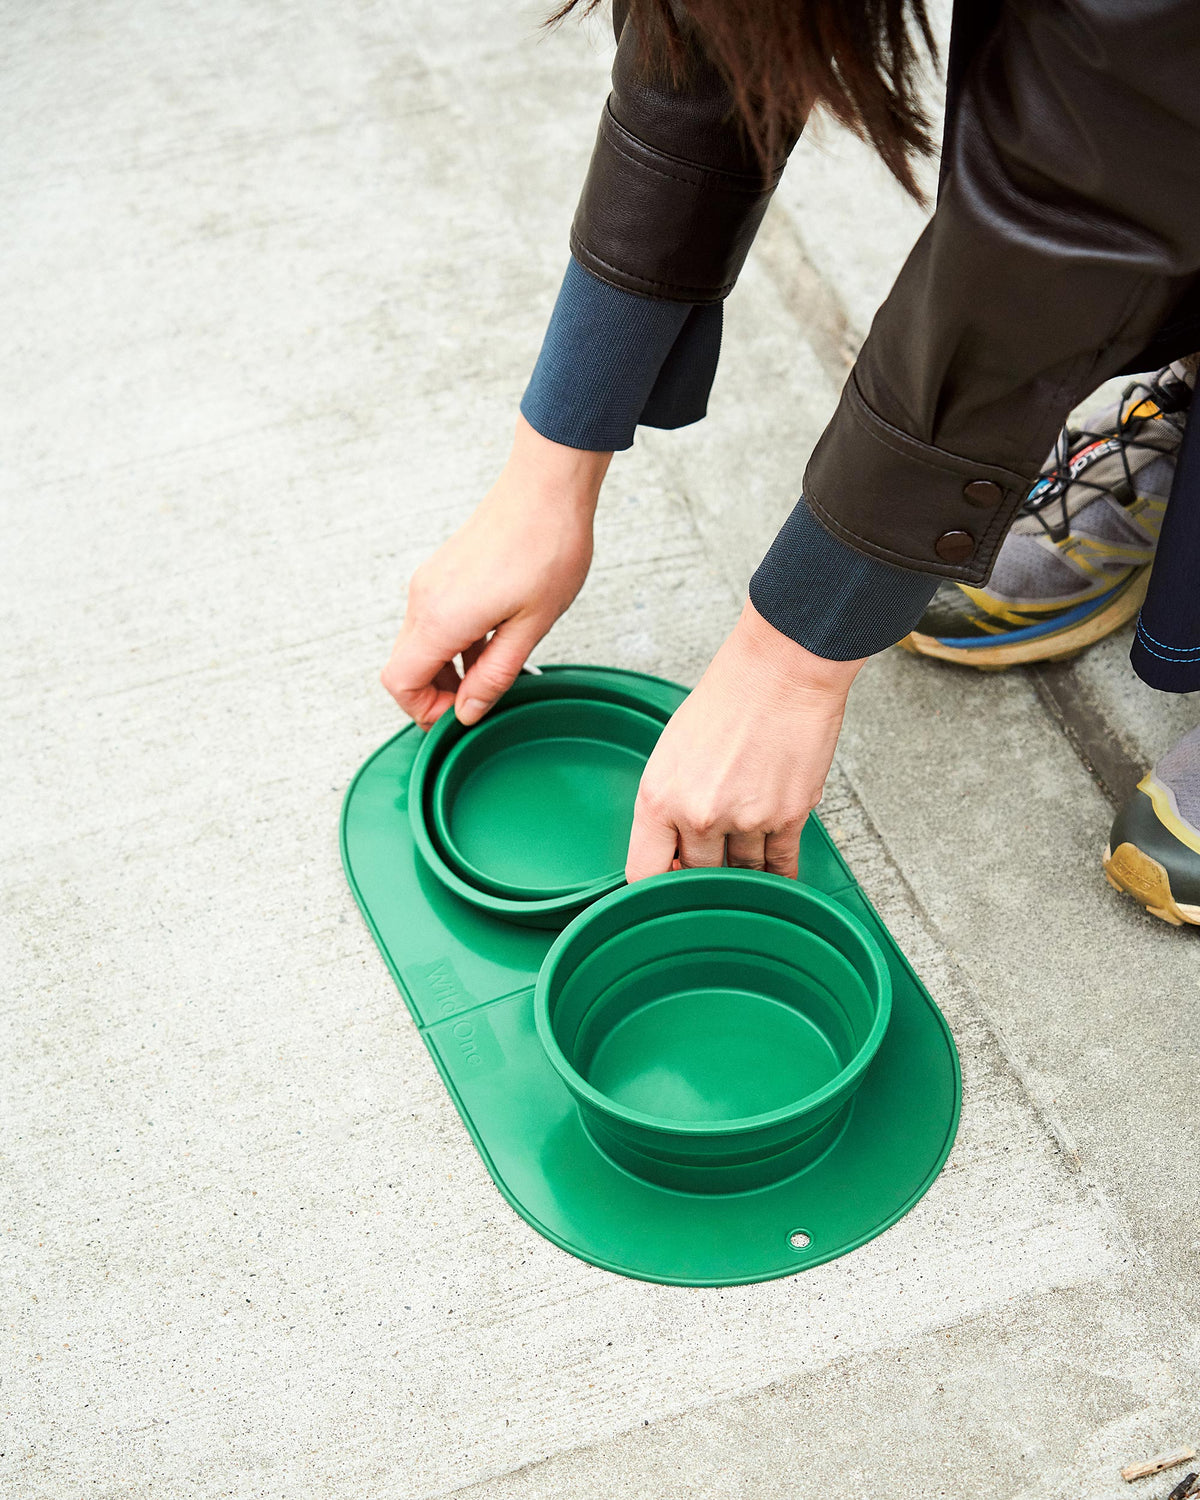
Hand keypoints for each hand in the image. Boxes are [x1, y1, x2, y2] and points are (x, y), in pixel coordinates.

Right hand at [381, 414, 612, 728]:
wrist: (548, 488)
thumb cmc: (547, 548)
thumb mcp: (530, 627)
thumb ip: (494, 676)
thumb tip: (468, 712)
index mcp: (441, 618)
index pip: (400, 682)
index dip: (424, 710)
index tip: (463, 715)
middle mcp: (425, 599)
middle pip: (407, 666)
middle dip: (438, 693)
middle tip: (482, 701)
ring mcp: (431, 582)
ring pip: (422, 644)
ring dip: (449, 669)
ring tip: (495, 672)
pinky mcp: (444, 572)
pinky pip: (436, 621)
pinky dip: (456, 643)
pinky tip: (494, 643)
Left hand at [626, 598, 865, 880]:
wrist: (780, 673)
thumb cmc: (725, 702)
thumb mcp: (671, 754)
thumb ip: (666, 807)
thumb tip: (672, 850)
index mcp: (658, 798)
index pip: (645, 873)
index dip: (657, 886)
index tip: (669, 885)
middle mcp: (699, 815)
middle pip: (697, 877)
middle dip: (705, 872)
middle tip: (714, 861)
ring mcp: (746, 819)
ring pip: (742, 872)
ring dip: (744, 868)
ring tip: (748, 847)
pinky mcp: (788, 817)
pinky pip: (780, 865)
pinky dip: (778, 873)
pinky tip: (775, 873)